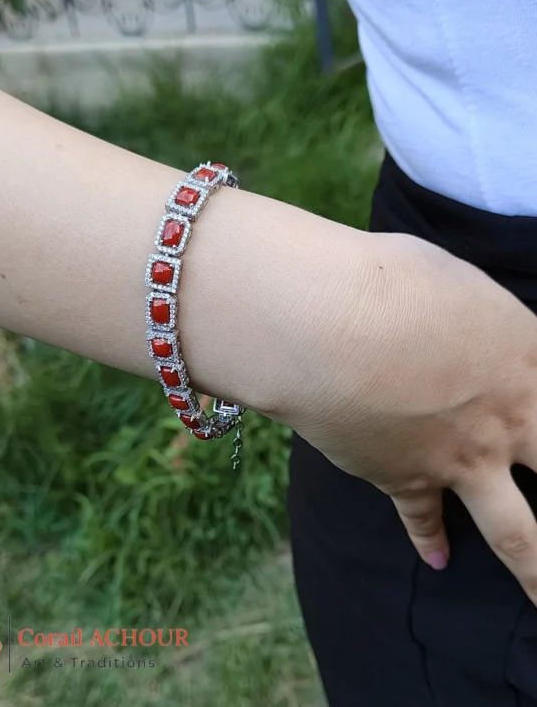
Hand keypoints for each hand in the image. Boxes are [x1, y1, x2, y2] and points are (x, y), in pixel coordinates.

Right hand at [273, 230, 536, 602]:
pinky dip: (428, 541)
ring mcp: (460, 460)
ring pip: (517, 537)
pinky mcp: (404, 479)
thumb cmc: (392, 284)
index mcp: (528, 360)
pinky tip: (438, 561)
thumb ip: (484, 319)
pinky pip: (424, 519)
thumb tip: (480, 330)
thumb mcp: (460, 283)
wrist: (328, 328)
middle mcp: (509, 421)